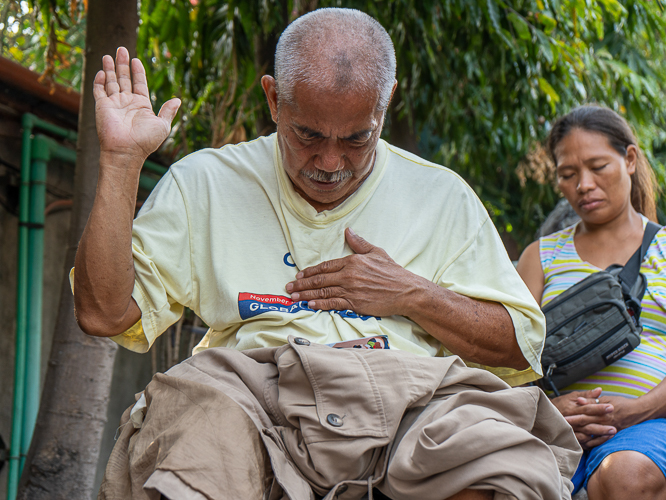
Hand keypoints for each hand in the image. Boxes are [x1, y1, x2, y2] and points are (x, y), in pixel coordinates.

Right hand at [93, 47, 180, 161]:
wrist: (127, 151)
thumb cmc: (146, 140)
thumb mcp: (162, 125)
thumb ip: (168, 111)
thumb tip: (178, 100)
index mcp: (142, 105)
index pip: (139, 84)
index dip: (138, 72)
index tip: (137, 60)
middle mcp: (127, 103)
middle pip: (124, 79)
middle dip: (123, 64)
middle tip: (121, 49)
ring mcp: (114, 104)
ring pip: (111, 82)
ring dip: (110, 68)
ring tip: (109, 55)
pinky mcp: (102, 106)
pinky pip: (99, 90)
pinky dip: (99, 81)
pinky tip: (102, 71)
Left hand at [285, 228, 417, 316]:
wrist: (406, 290)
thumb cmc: (393, 272)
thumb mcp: (376, 252)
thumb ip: (359, 243)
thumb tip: (348, 231)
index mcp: (352, 261)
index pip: (325, 266)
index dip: (310, 271)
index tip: (299, 275)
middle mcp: (348, 275)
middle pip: (319, 279)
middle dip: (302, 284)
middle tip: (289, 287)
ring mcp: (350, 290)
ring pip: (322, 292)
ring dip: (306, 295)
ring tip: (293, 297)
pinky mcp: (354, 303)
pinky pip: (333, 304)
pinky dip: (319, 304)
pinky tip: (309, 305)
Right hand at [551, 387, 616, 449]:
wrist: (545, 415)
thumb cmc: (560, 404)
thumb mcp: (571, 396)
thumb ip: (586, 395)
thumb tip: (599, 390)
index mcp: (571, 408)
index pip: (587, 408)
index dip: (599, 408)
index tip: (611, 407)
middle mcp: (570, 419)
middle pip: (588, 421)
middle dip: (602, 423)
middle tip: (615, 424)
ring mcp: (570, 429)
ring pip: (586, 433)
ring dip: (599, 433)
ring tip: (612, 433)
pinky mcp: (570, 437)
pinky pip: (582, 441)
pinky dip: (592, 441)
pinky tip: (602, 439)